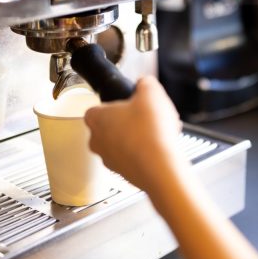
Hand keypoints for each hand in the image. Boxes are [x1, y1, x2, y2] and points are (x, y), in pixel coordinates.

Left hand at [84, 76, 184, 192]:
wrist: (161, 167)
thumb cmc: (150, 132)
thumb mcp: (151, 92)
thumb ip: (144, 83)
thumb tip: (145, 85)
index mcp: (96, 119)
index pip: (96, 108)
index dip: (114, 104)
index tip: (127, 103)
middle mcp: (98, 142)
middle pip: (109, 127)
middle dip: (127, 122)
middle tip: (144, 117)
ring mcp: (110, 161)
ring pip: (121, 144)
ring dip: (137, 138)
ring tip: (158, 133)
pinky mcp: (125, 175)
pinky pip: (133, 159)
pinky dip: (145, 154)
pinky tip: (161, 147)